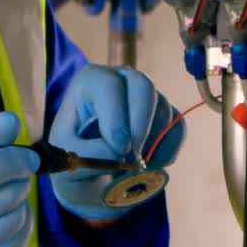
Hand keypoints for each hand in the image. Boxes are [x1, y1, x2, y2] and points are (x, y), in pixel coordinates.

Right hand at [0, 112, 38, 246]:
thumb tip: (13, 121)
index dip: (18, 159)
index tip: (28, 159)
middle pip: (12, 193)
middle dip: (18, 182)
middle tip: (7, 182)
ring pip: (19, 218)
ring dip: (17, 206)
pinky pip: (19, 242)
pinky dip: (18, 229)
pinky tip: (0, 224)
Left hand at [49, 65, 185, 221]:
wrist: (89, 166)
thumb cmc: (73, 152)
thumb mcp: (68, 154)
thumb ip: (89, 153)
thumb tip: (120, 152)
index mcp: (91, 81)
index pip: (108, 86)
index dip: (116, 118)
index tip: (118, 149)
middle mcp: (122, 80)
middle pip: (143, 85)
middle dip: (141, 124)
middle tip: (135, 156)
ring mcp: (147, 96)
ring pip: (163, 109)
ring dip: (152, 144)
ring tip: (133, 167)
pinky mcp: (165, 114)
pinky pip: (177, 127)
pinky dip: (168, 151)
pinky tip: (151, 166)